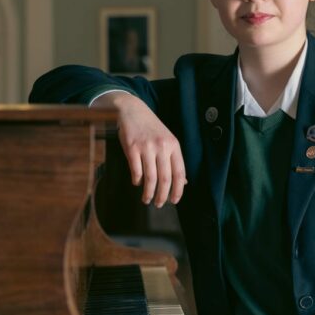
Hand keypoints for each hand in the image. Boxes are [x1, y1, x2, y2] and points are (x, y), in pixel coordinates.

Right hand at [94, 92, 185, 206]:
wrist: (132, 110)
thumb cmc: (150, 127)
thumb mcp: (166, 140)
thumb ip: (174, 160)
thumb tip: (182, 182)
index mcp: (173, 145)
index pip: (179, 173)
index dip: (178, 190)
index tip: (174, 201)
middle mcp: (162, 147)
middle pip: (165, 179)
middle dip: (162, 196)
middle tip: (159, 205)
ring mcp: (146, 147)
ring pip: (150, 178)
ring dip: (148, 193)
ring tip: (147, 199)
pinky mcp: (132, 148)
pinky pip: (136, 170)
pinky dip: (137, 180)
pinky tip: (137, 183)